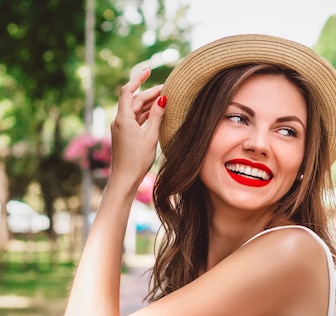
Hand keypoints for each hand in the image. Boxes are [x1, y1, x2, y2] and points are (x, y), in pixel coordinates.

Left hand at [109, 68, 164, 187]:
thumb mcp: (150, 136)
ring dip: (151, 104)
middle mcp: (120, 120)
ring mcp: (122, 127)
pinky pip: (137, 120)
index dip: (138, 79)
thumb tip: (163, 99)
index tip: (149, 70)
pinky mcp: (126, 135)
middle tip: (168, 89)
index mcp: (123, 118)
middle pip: (135, 100)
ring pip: (137, 110)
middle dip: (150, 93)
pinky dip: (148, 115)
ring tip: (167, 100)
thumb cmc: (137, 159)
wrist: (124, 179)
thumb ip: (157, 116)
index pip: (128, 91)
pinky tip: (159, 115)